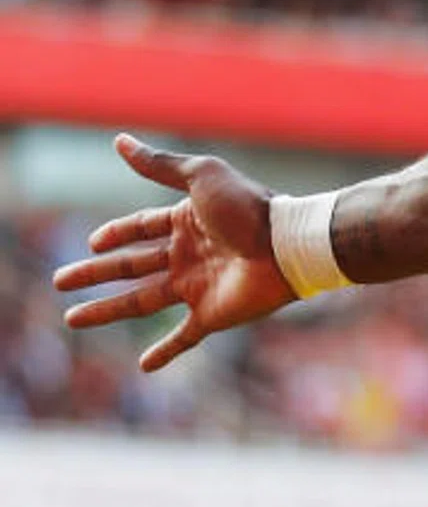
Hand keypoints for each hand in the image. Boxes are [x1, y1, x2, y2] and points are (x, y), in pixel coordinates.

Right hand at [53, 134, 296, 371]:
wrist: (287, 246)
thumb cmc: (248, 208)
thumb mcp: (200, 177)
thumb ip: (160, 165)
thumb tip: (120, 141)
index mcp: (187, 222)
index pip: (141, 227)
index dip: (116, 234)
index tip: (91, 243)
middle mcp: (190, 254)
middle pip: (132, 266)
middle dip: (95, 274)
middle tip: (60, 281)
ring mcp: (199, 286)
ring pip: (142, 301)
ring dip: (108, 311)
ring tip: (72, 319)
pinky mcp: (213, 314)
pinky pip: (184, 337)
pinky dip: (165, 351)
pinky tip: (144, 366)